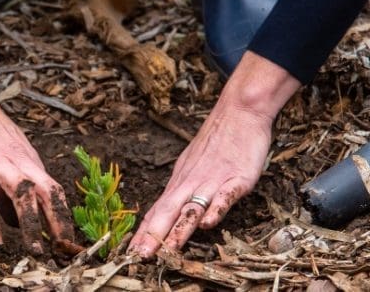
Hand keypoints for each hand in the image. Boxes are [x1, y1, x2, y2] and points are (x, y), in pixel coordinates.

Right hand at [0, 37, 74, 253]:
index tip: (70, 241)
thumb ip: (14, 181)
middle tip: (65, 250)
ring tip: (35, 249)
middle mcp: (17, 160)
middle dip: (59, 223)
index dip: (65, 216)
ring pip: (22, 193)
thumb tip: (19, 219)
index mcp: (28, 159)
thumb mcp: (6, 151)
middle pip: (47, 192)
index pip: (54, 190)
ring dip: (31, 224)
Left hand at [128, 52, 301, 257]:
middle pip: (168, 212)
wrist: (239, 110)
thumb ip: (182, 189)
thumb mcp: (192, 165)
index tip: (130, 253)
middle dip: (152, 237)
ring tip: (167, 251)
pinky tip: (208, 224)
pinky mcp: (237, 177)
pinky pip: (225, 196)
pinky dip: (215, 210)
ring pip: (192, 208)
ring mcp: (213, 180)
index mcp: (180, 181)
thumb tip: (167, 211)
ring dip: (179, 231)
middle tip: (138, 258)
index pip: (157, 211)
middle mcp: (191, 182)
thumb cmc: (218, 140)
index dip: (144, 233)